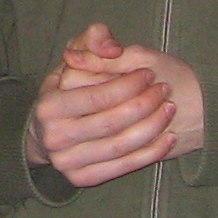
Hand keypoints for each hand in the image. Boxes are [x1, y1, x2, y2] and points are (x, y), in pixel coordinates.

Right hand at [25, 22, 177, 186]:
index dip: (129, 84)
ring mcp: (66, 162)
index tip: (149, 74)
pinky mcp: (81, 179)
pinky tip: (168, 137)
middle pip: (112, 122)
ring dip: (152, 127)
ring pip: (121, 147)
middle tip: (164, 91)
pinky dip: (151, 153)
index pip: (98, 96)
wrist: (50, 130)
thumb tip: (112, 48)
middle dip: (145, 104)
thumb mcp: (76, 55)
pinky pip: (123, 168)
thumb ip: (94, 38)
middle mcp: (54, 137)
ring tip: (169, 109)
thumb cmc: (69, 88)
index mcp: (48, 106)